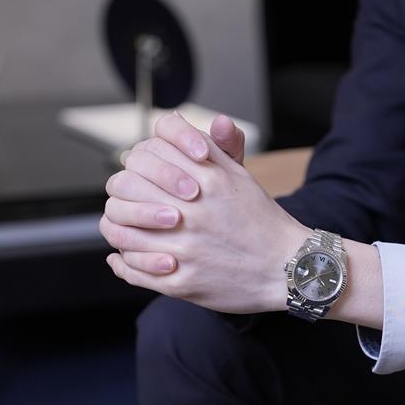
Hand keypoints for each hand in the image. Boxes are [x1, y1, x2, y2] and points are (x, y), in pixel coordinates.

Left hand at [100, 113, 309, 313]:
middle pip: (125, 189)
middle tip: (128, 197)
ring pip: (122, 231)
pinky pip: (132, 270)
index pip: (145, 155)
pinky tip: (122, 257)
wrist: (286, 267)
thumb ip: (219, 147)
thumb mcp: (242, 176)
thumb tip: (213, 121)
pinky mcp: (181, 283)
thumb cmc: (261, 220)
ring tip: (125, 227)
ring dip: (118, 227)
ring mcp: (184, 250)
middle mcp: (192, 213)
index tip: (143, 170)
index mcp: (206, 180)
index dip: (138, 160)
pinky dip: (121, 263)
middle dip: (123, 192)